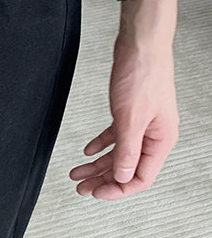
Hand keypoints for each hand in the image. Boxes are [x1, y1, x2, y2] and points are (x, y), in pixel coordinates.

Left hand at [69, 31, 178, 199]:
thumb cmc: (143, 75)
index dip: (118, 188)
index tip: (96, 192)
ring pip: (119, 154)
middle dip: (103, 180)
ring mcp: (142, 124)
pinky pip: (115, 136)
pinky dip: (100, 145)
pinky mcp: (131, 112)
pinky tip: (87, 151)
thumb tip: (123, 177)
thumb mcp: (131, 119)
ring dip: (97, 165)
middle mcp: (154, 135)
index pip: (141, 178)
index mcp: (161, 141)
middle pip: (127, 168)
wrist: (140, 44)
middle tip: (81, 188)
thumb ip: (127, 151)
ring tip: (77, 174)